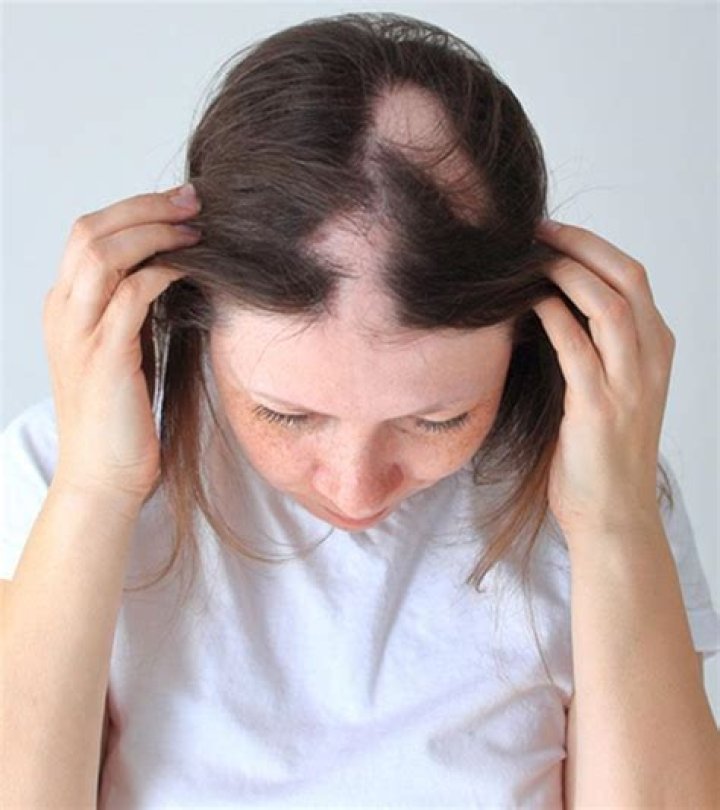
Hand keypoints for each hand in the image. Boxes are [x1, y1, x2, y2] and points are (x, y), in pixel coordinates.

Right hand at [43, 183, 201, 504]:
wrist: (103, 476)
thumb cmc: (121, 416)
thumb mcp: (123, 350)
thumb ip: (133, 310)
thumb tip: (172, 270)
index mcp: (64, 308)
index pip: (87, 235)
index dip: (133, 209)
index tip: (180, 203)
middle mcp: (63, 313)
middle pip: (90, 231)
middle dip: (144, 207)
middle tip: (193, 201)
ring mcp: (78, 334)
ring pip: (102, 253)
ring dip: (153, 232)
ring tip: (196, 229)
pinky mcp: (104, 357)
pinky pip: (131, 296)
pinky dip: (161, 273)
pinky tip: (190, 269)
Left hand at [531, 220, 674, 539]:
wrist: (612, 515)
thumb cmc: (600, 452)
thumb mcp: (610, 388)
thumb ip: (593, 346)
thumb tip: (547, 302)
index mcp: (656, 350)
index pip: (632, 277)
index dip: (591, 246)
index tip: (550, 233)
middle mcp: (651, 359)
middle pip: (626, 278)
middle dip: (580, 245)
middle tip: (535, 232)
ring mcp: (630, 383)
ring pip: (609, 305)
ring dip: (566, 273)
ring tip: (527, 259)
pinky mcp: (599, 407)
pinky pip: (576, 347)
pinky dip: (552, 316)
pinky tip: (527, 302)